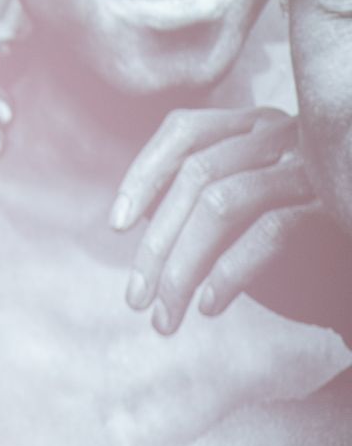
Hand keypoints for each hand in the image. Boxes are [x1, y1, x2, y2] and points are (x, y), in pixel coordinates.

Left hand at [112, 106, 316, 334]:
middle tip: (136, 299)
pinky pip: (268, 231)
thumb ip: (189, 202)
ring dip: (182, 270)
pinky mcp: (333, 206)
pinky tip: (209, 307)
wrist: (349, 282)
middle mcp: (285, 134)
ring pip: (222, 203)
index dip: (143, 174)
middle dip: (155, 246)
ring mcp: (312, 166)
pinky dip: (229, 273)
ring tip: (165, 318)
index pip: (185, 130)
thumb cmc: (292, 250)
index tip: (117, 226)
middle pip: (197, 175)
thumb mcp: (233, 219)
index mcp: (254, 128)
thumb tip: (130, 215)